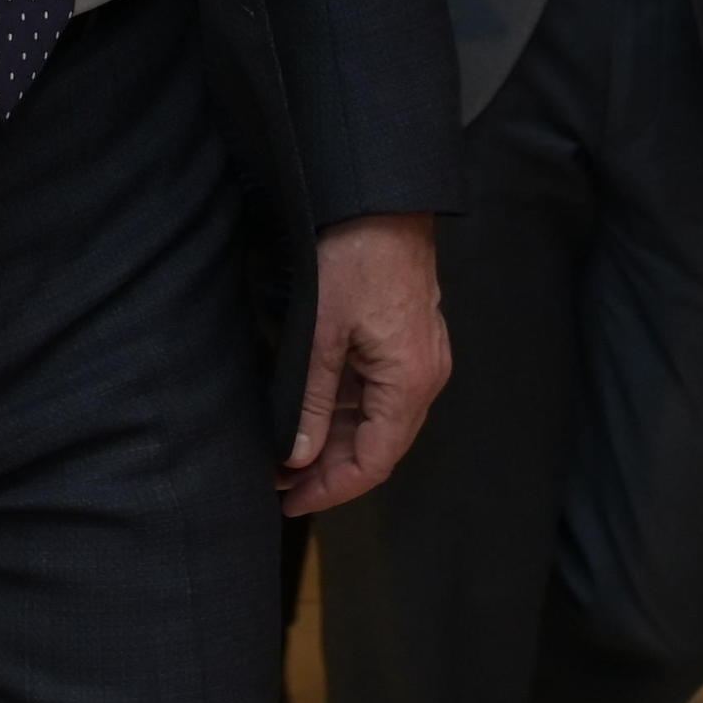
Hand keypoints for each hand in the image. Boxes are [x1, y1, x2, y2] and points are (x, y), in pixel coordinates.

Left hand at [279, 211, 447, 514]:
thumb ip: (311, 401)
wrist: (382, 200)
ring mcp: (420, 358)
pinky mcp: (408, 340)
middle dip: (328, 469)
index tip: (290, 502)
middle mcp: (425, 378)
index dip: (331, 490)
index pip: (374, 462)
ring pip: (376, 420)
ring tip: (285, 451)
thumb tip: (299, 457)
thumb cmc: (354, 257)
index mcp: (410, 383)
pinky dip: (344, 410)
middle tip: (277, 481)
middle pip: (377, 446)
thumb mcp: (321, 334)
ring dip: (334, 440)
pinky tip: (310, 414)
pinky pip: (378, 391)